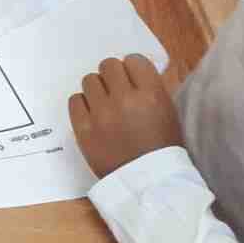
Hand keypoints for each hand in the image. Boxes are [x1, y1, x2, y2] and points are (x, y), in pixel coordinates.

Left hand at [68, 54, 182, 176]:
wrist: (149, 182)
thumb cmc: (162, 147)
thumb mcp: (168, 113)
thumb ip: (150, 88)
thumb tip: (132, 71)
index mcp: (152, 95)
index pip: (134, 60)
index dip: (132, 68)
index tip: (132, 78)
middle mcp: (125, 100)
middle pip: (109, 66)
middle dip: (113, 76)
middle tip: (117, 90)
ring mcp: (101, 114)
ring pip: (90, 80)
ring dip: (98, 89)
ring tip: (105, 104)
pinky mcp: (83, 128)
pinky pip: (75, 100)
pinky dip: (84, 104)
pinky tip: (93, 114)